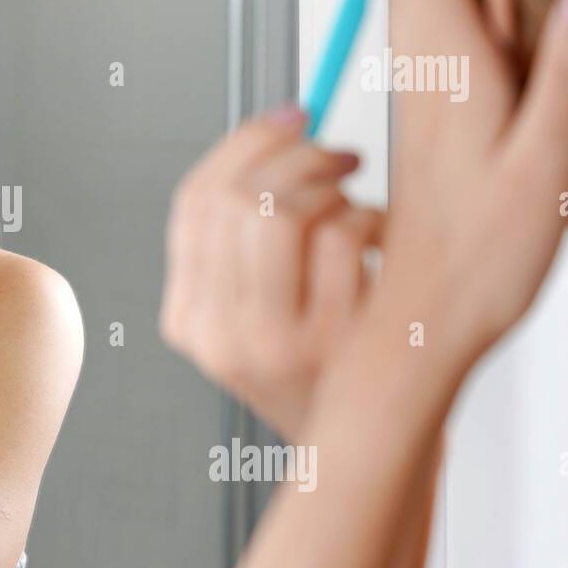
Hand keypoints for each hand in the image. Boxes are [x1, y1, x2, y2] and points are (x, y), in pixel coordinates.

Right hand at [160, 107, 381, 438]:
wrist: (368, 451)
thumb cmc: (321, 363)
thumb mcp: (255, 310)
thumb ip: (245, 237)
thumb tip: (279, 127)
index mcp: (187, 320)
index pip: (195, 202)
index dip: (245, 142)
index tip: (292, 116)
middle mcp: (219, 337)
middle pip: (237, 199)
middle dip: (297, 154)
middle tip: (340, 156)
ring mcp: (276, 346)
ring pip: (288, 212)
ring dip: (336, 190)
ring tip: (358, 210)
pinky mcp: (337, 347)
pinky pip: (347, 236)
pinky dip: (373, 220)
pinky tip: (380, 244)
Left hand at [378, 0, 567, 363]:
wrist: (424, 322)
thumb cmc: (481, 259)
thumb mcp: (546, 166)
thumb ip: (565, 77)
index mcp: (455, 84)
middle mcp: (427, 90)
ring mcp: (422, 112)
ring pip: (413, 15)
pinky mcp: (425, 136)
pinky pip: (422, 52)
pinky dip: (425, 8)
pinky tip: (429, 6)